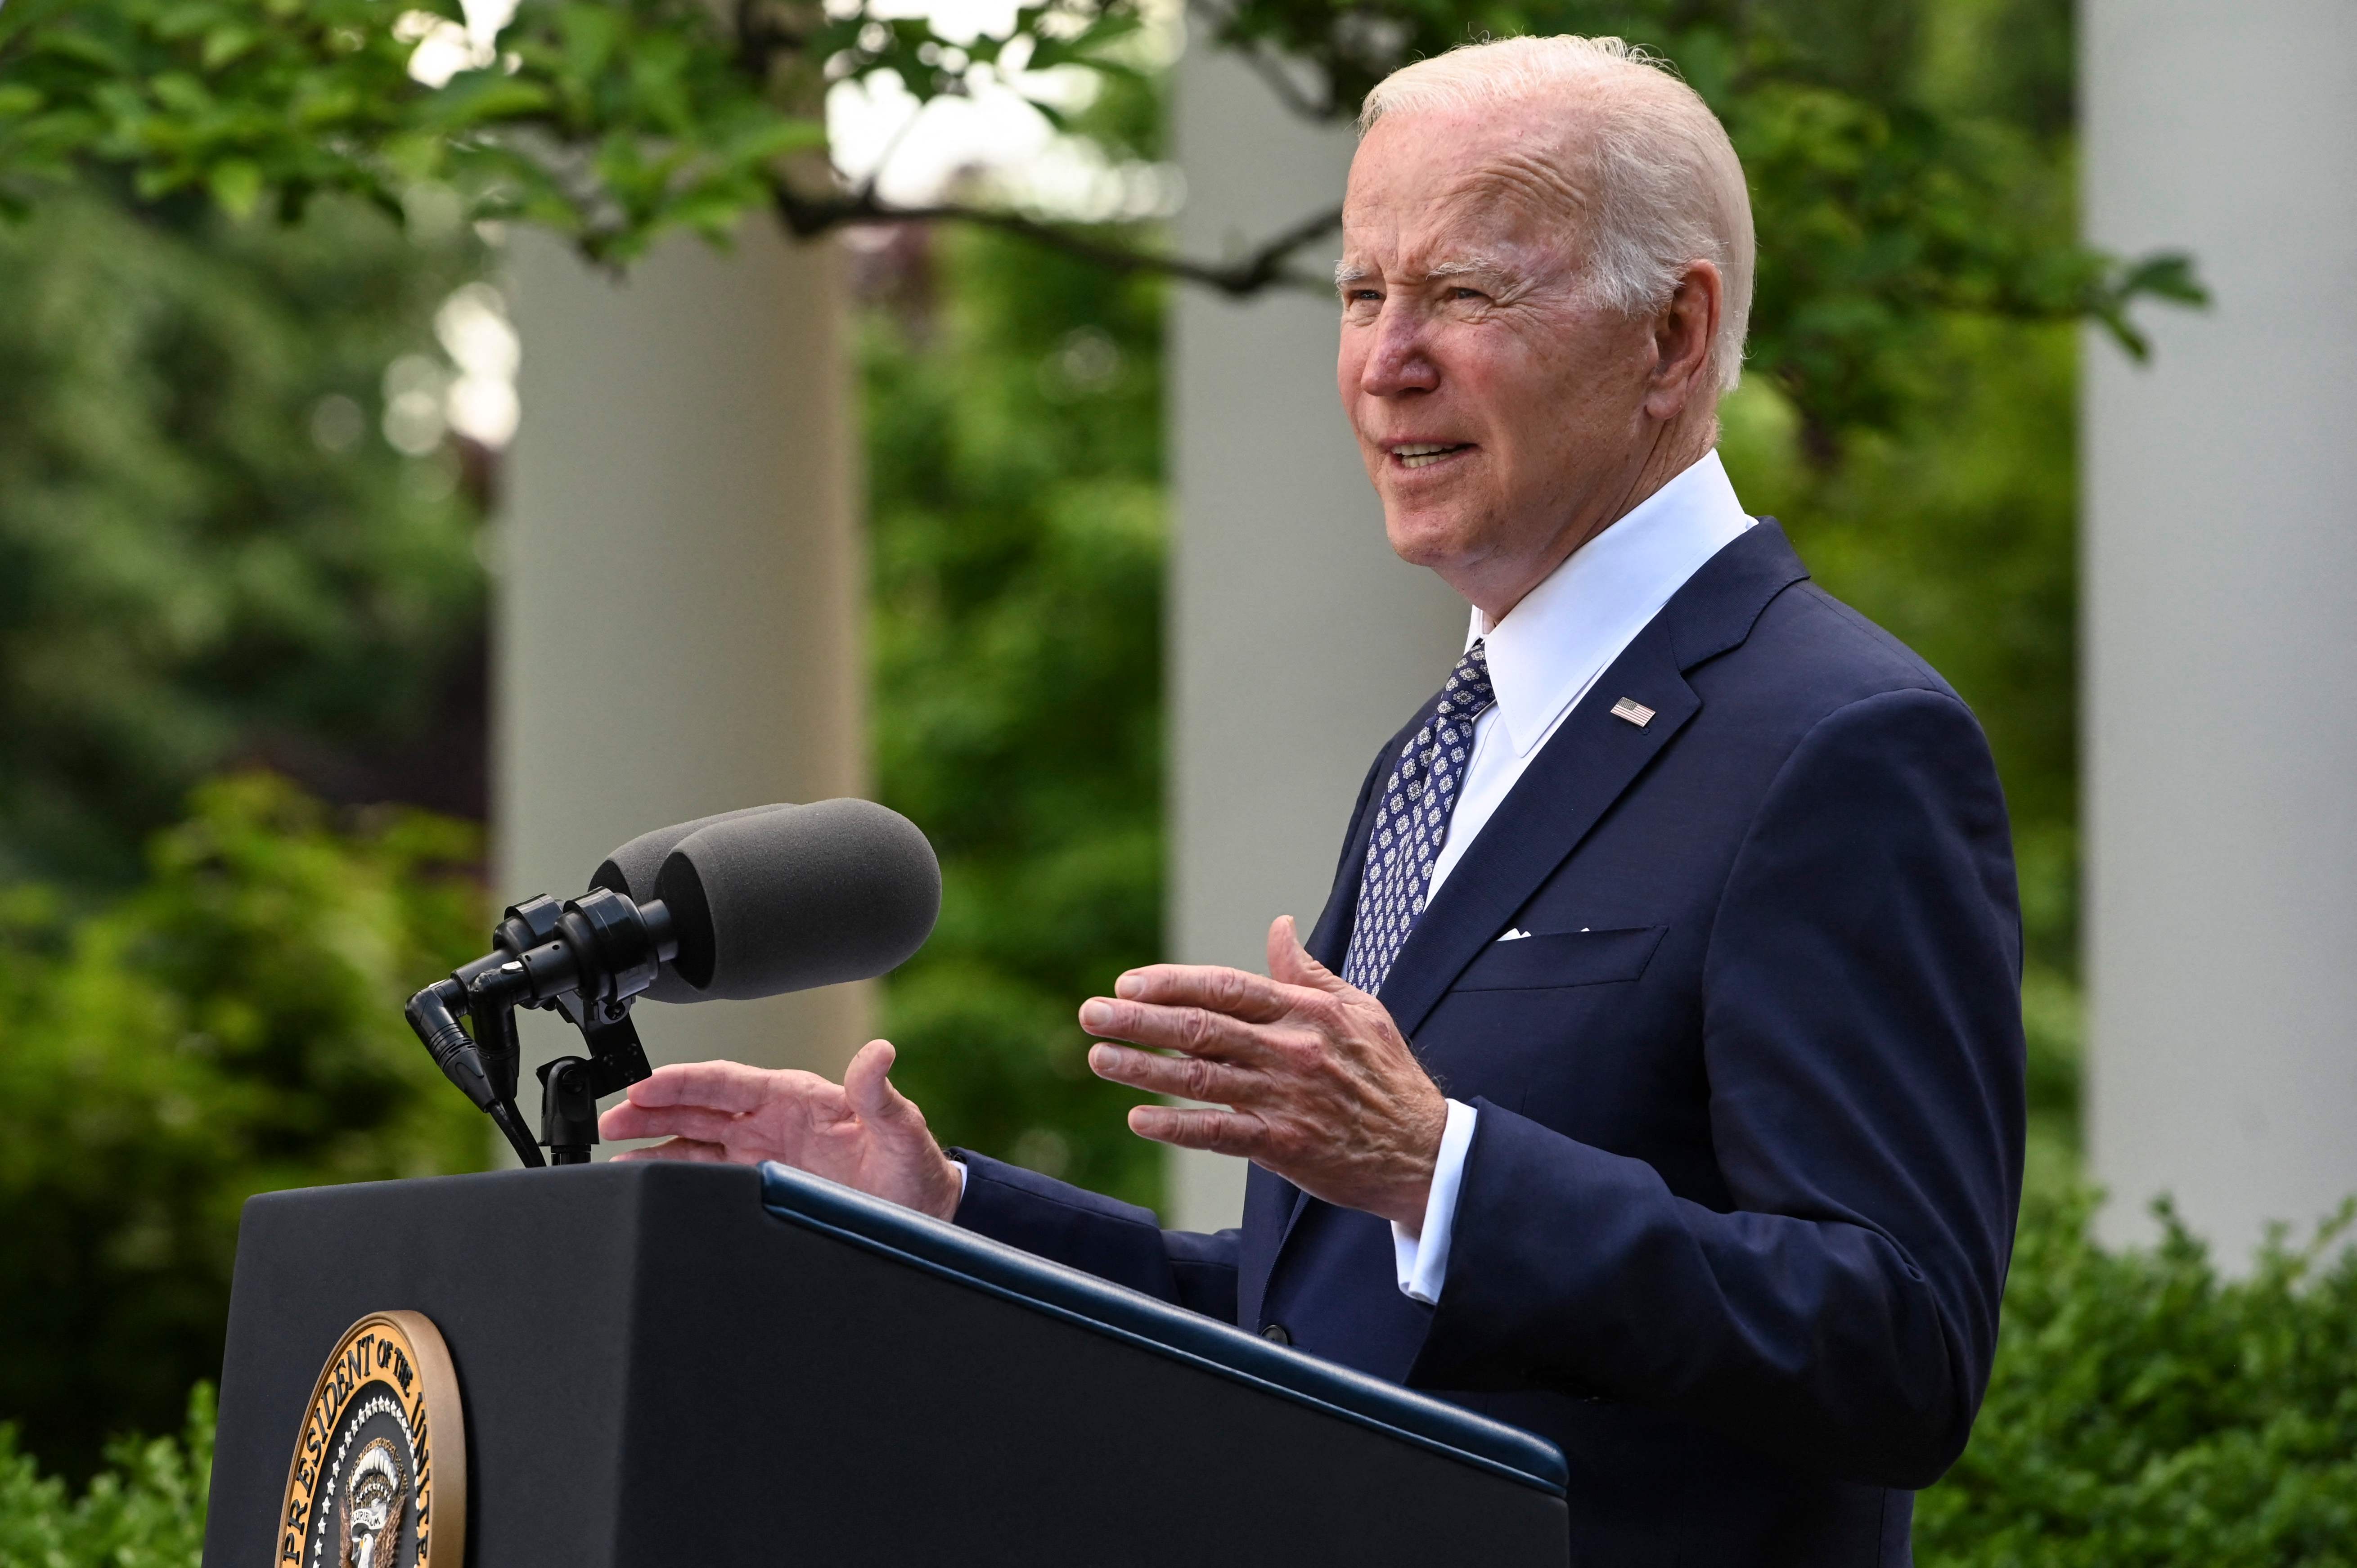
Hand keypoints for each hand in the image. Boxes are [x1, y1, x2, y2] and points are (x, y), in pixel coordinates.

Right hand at [599, 1039, 963, 1220]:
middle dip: (653, 1109)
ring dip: (655, 1142)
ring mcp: (763, 1152)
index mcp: (798, 1097)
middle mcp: (773, 1121)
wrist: (923, 1213)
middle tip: (611, 1119)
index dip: (685, 1083)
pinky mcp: (761, 1182)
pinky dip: (675, 1173)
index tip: (646, 1086)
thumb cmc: (913, 1170)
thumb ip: (881, 1095)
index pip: (729, 1082)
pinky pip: (708, 1172)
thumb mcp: (901, 1132)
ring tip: (613, 1152)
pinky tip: (648, 1178)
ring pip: (696, 1140)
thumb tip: (879, 1052)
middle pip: (700, 1108)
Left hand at [1080, 916, 1447, 1228]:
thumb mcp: (1359, 1010)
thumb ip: (1308, 973)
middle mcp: (1291, 1051)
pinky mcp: (1285, 1145)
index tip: (1128, 982)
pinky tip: (1139, 1117)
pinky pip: (1221, 1132)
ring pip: (1202, 1078)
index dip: (1173, 983)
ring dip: (1143, 1068)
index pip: (1226, 987)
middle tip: (1090, 1012)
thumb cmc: (1387, 1074)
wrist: (1424, 1150)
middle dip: (1140, 1019)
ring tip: (1097, 1056)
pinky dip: (1178, 1125)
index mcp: (1306, 1012)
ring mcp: (1286, 1099)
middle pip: (1202, 1028)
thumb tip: (1279, 926)